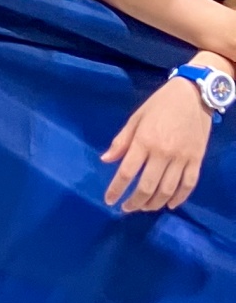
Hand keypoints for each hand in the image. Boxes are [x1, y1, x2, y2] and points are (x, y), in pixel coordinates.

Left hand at [101, 76, 215, 211]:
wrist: (194, 94)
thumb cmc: (160, 104)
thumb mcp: (136, 118)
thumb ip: (121, 141)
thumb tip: (105, 160)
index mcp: (144, 141)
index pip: (126, 172)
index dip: (116, 190)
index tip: (109, 200)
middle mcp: (163, 153)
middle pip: (147, 186)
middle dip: (134, 202)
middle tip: (127, 208)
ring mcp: (182, 157)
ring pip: (167, 190)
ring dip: (154, 203)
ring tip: (144, 207)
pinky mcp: (197, 159)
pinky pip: (189, 184)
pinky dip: (179, 198)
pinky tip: (169, 204)